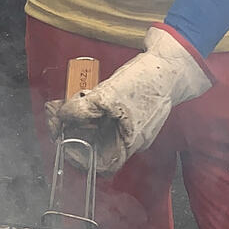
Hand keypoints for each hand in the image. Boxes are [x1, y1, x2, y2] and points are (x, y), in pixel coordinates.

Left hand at [45, 27, 210, 174]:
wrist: (170, 62)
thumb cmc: (148, 81)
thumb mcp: (108, 95)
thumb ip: (82, 109)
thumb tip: (61, 117)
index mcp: (130, 143)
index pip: (101, 166)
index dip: (79, 158)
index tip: (63, 143)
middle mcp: (131, 139)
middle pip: (97, 146)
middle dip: (74, 132)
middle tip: (58, 118)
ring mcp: (131, 125)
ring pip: (100, 130)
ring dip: (81, 119)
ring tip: (68, 104)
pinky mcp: (130, 111)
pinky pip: (106, 117)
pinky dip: (92, 109)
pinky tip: (83, 96)